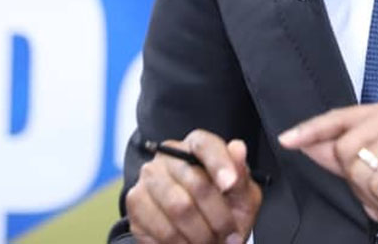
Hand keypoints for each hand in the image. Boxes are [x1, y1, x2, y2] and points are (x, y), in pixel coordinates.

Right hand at [125, 130, 261, 243]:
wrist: (202, 233)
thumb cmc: (225, 208)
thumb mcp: (241, 194)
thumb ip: (240, 174)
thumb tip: (238, 147)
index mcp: (196, 145)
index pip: (205, 145)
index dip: (219, 163)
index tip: (230, 185)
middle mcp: (168, 156)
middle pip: (196, 183)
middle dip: (218, 217)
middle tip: (229, 234)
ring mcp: (148, 178)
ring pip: (178, 208)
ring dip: (201, 234)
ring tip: (211, 242)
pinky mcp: (136, 203)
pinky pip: (161, 228)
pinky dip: (181, 243)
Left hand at [278, 99, 377, 243]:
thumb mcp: (374, 175)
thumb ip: (343, 157)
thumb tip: (308, 144)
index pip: (340, 117)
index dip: (311, 130)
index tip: (287, 139)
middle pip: (343, 148)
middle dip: (359, 180)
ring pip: (357, 168)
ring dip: (374, 194)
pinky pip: (376, 183)